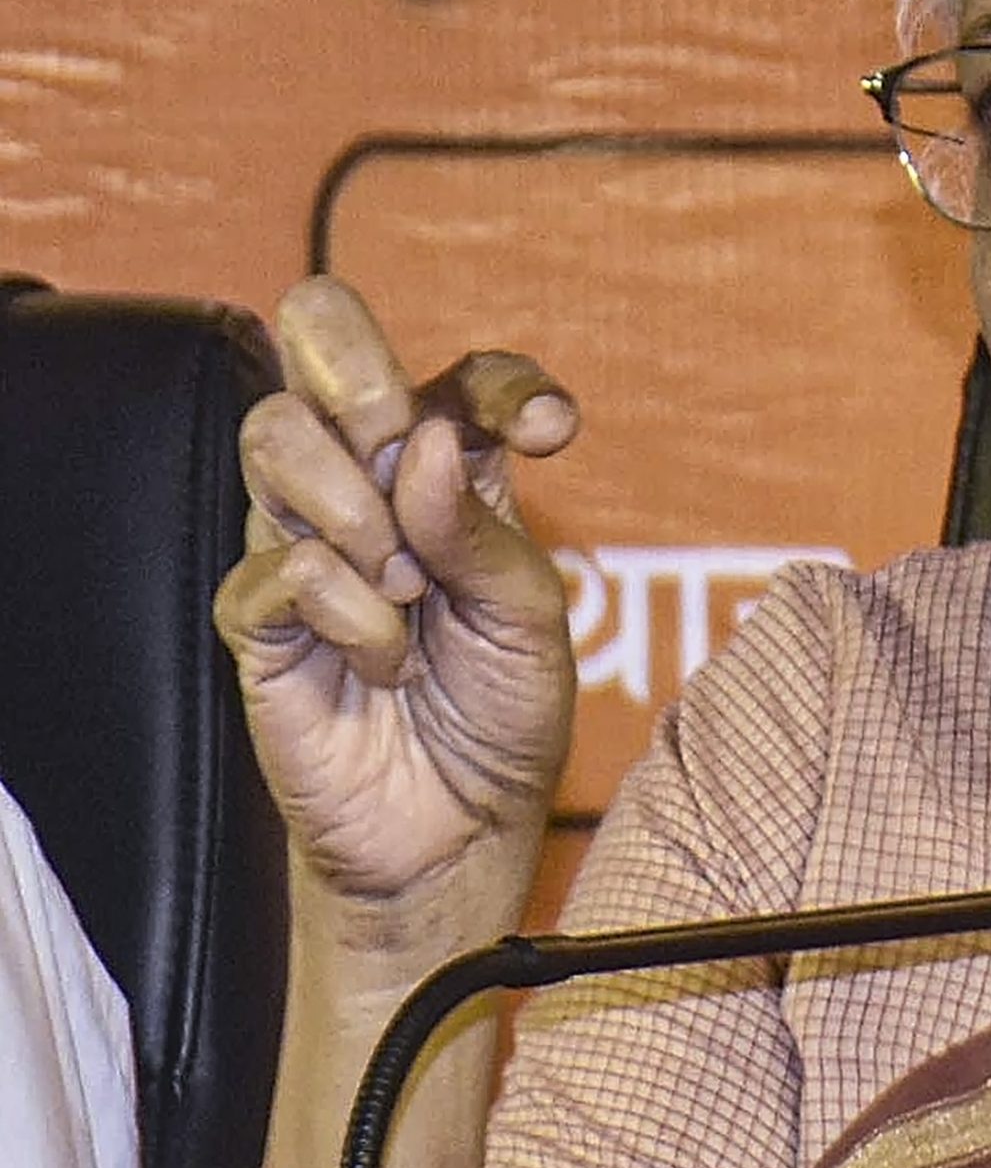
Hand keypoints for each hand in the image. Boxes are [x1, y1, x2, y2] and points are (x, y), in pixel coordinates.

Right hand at [214, 277, 580, 911]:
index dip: (505, 384)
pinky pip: (281, 564)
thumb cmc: (504, 710)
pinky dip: (350, 610)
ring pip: (276, 433)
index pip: (463, 377)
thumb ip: (480, 526)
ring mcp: (306, 539)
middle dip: (367, 382)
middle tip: (411, 459)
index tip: (553, 433)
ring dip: (357, 504)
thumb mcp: (531, 613)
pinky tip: (382, 658)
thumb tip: (422, 443)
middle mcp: (371, 484)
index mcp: (455, 471)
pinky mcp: (260, 617)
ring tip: (407, 585)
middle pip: (319, 340)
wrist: (461, 827)